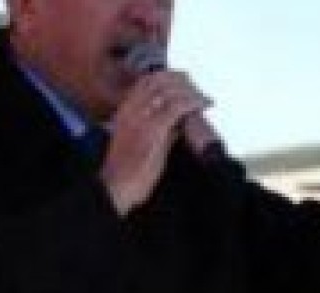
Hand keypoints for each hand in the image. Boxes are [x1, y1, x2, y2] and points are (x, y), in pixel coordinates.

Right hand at [100, 71, 211, 215]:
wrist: (116, 188)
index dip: (168, 77)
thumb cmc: (128, 172)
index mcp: (125, 111)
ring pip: (169, 90)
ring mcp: (142, 118)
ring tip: (203, 98)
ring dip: (190, 91)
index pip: (146, 81)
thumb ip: (159, 132)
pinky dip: (192, 102)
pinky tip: (202, 104)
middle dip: (182, 81)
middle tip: (197, 88)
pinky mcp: (154, 130)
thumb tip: (177, 124)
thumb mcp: (141, 144)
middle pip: (159, 80)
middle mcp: (132, 110)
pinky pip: (177, 107)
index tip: (183, 80)